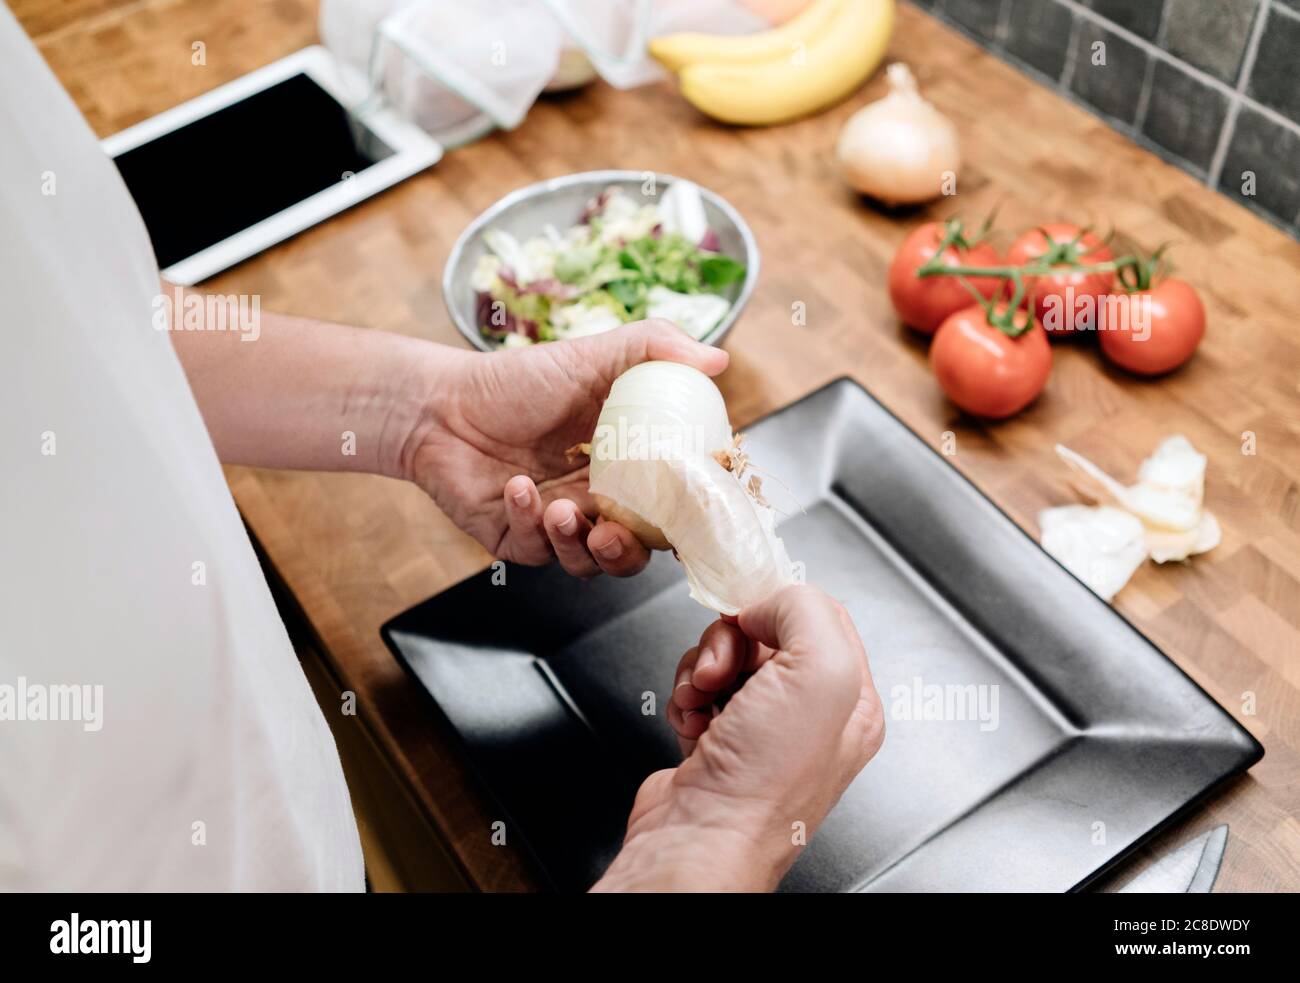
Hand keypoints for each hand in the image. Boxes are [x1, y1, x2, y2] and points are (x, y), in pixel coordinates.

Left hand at [403, 320, 726, 576]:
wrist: (441, 402)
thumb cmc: (517, 381)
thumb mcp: (593, 355)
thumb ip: (656, 349)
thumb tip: (718, 359)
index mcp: (625, 468)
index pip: (669, 507)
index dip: (684, 519)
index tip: (687, 514)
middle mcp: (596, 503)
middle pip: (633, 551)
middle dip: (627, 553)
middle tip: (614, 535)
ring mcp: (557, 525)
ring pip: (586, 563)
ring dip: (578, 545)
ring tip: (564, 511)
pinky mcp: (517, 540)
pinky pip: (535, 550)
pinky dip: (528, 521)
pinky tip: (516, 488)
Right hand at [592, 585, 884, 891]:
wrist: (700, 841)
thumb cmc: (764, 782)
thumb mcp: (819, 671)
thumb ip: (805, 610)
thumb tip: (768, 601)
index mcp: (850, 700)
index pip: (821, 615)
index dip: (778, 605)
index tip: (752, 614)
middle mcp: (810, 716)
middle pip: (766, 633)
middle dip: (731, 642)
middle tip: (723, 670)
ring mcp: (761, 730)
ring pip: (725, 658)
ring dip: (702, 668)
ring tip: (703, 700)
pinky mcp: (717, 741)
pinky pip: (696, 690)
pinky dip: (685, 697)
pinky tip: (691, 722)